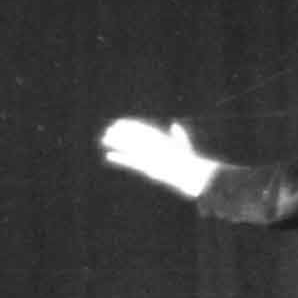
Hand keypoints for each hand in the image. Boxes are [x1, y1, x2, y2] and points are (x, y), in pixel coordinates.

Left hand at [100, 117, 215, 197]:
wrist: (192, 175)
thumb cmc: (190, 163)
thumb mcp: (185, 147)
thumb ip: (179, 135)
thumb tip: (175, 125)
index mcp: (162, 139)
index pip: (143, 129)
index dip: (131, 125)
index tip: (120, 122)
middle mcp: (154, 145)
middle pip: (134, 136)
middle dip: (121, 133)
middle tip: (109, 130)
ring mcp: (150, 155)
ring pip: (130, 147)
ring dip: (117, 142)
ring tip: (104, 139)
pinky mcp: (147, 167)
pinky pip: (130, 162)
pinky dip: (119, 159)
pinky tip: (108, 156)